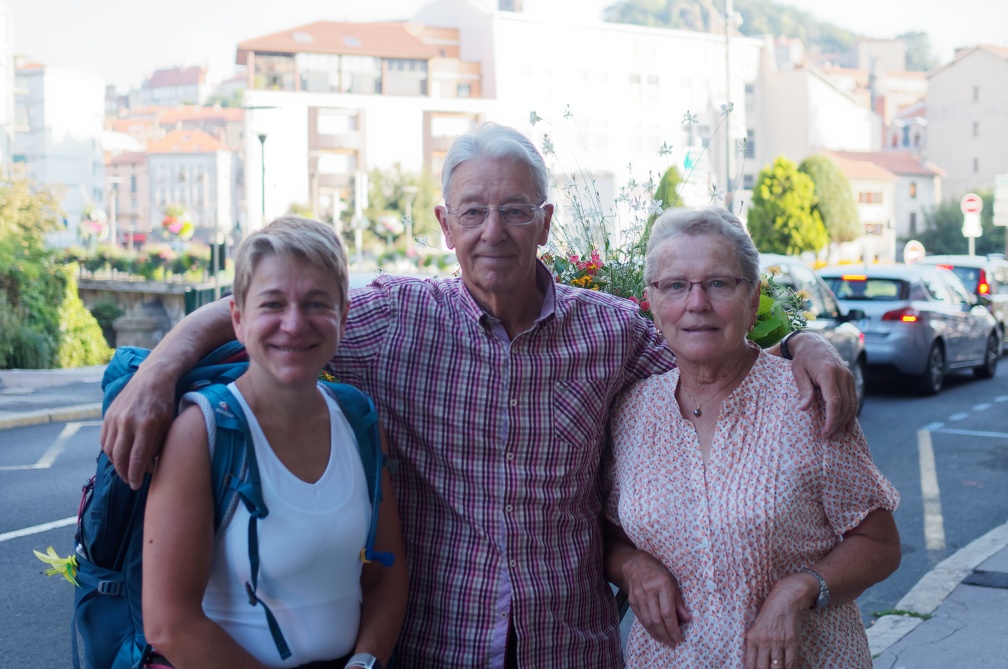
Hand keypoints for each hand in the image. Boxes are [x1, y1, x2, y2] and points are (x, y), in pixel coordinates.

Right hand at [99, 364, 176, 489]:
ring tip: (125, 471)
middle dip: (125, 474)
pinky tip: (118, 457)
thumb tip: (148, 468)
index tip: (137, 485)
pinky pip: (104, 440)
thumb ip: (157, 446)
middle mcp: (128, 422)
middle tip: (131, 482)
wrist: (152, 378)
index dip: (136, 475)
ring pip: (109, 450)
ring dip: (116, 464)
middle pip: (120, 457)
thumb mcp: (167, 424)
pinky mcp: (108, 415)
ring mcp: (115, 418)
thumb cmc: (164, 403)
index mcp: (147, 425)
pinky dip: (109, 452)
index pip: (137, 458)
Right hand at [621, 550, 690, 647]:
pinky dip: (649, 629)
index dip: (673, 628)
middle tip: (673, 644)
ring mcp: (639, 597)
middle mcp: (649, 592)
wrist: (635, 565)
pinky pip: (641, 619)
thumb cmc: (658, 573)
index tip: (679, 638)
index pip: (668, 612)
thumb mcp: (672, 583)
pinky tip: (655, 634)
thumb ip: (679, 602)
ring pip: (648, 621)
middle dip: (666, 635)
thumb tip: (687, 619)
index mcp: (662, 585)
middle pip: (657, 620)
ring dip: (657, 634)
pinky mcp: (632, 601)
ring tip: (665, 642)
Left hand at [744, 575, 811, 668]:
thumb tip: (753, 663)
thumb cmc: (769, 613)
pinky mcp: (791, 641)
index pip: (750, 664)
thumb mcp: (756, 627)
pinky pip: (790, 662)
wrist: (785, 599)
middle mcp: (764, 641)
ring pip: (777, 667)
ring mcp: (778, 642)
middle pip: (763, 668)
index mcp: (752, 638)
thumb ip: (754, 644)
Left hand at [787, 331, 855, 437]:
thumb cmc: (802, 359)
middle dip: (838, 424)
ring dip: (845, 421)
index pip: (835, 402)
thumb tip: (804, 408)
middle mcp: (843, 376)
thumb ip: (803, 389)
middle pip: (846, 406)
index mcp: (829, 374)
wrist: (814, 343)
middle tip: (828, 437)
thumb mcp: (797, 372)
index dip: (832, 420)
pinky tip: (846, 424)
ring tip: (837, 434)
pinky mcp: (850, 379)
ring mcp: (848, 377)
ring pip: (852, 404)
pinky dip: (851, 412)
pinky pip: (853, 399)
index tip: (825, 433)